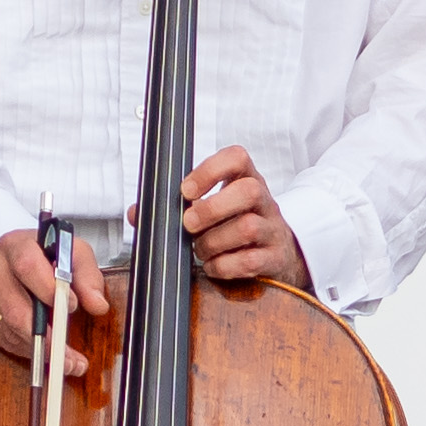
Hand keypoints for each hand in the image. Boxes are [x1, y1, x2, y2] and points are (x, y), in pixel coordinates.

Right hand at [0, 224, 112, 373]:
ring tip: (64, 359)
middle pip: (15, 308)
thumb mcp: (73, 253)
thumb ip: (88, 276)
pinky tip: (39, 348)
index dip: (50, 290)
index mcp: (14, 244)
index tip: (73, 307)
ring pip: (8, 328)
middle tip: (70, 357)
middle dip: (47, 338)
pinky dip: (22, 348)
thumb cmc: (45, 255)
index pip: (27, 266)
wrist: (14, 256)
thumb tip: (97, 305)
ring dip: (38, 349)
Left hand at [182, 146, 310, 288]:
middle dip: (212, 209)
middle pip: (249, 191)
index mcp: (248, 180)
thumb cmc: (238, 225)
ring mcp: (273, 230)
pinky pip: (249, 262)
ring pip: (248, 228)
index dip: (210, 170)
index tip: (187, 191)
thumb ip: (189, 203)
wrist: (277, 253)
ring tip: (201, 249)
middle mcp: (265, 202)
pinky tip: (212, 266)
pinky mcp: (275, 258)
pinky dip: (223, 266)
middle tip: (190, 224)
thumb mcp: (221, 204)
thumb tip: (148, 212)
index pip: (238, 159)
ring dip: (214, 241)